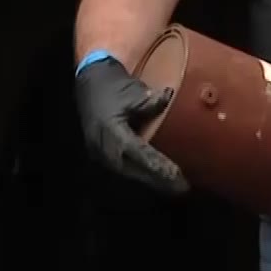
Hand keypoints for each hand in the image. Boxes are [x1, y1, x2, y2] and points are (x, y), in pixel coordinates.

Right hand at [74, 54, 187, 193]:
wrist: (89, 82)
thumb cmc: (111, 85)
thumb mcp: (132, 91)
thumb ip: (151, 101)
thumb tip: (169, 98)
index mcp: (110, 130)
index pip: (136, 152)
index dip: (157, 164)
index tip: (176, 174)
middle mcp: (103, 146)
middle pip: (132, 170)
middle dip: (157, 180)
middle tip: (181, 188)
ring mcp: (100, 152)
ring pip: (127, 173)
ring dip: (150, 181)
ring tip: (173, 187)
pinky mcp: (102, 154)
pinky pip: (123, 169)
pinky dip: (140, 174)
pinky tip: (156, 179)